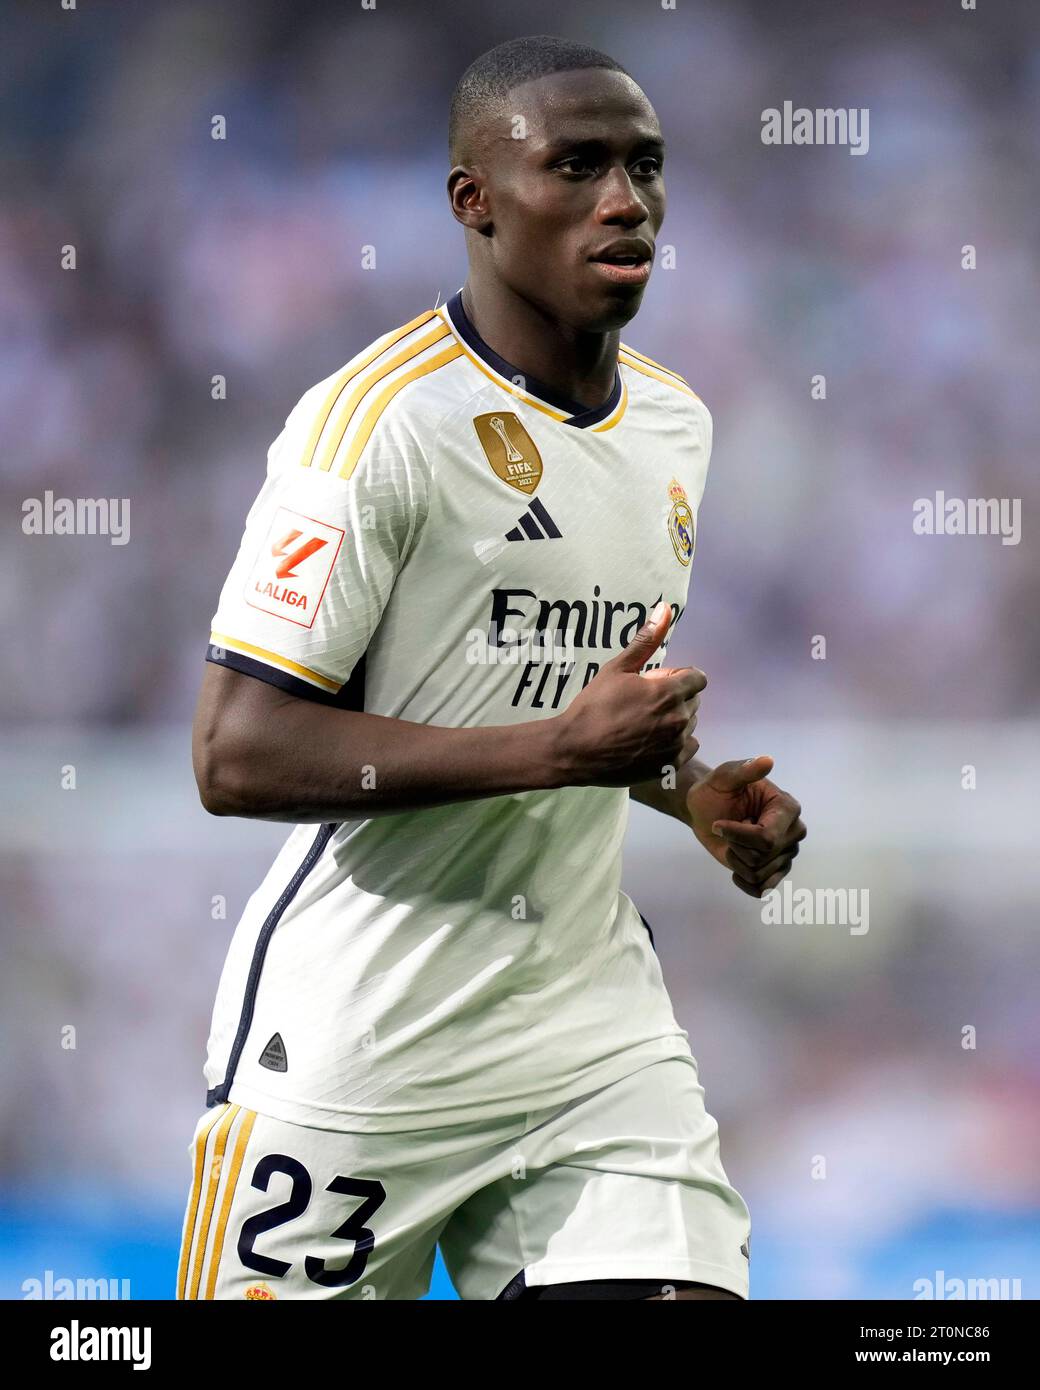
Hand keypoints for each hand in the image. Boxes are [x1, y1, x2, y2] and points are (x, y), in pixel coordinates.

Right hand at [552, 601, 705, 787]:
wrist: (575, 750)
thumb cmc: (594, 706)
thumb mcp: (617, 669)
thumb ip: (646, 640)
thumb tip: (666, 608)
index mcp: (669, 692)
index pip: (698, 678)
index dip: (679, 676)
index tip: (657, 682)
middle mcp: (679, 719)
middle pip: (694, 700)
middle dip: (676, 697)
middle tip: (645, 703)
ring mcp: (676, 745)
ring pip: (690, 724)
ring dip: (675, 720)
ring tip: (645, 723)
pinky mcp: (670, 766)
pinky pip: (688, 747)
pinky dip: (675, 743)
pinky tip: (650, 741)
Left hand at [685, 756, 806, 897]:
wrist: (705, 812)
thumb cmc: (715, 791)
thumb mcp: (723, 777)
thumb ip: (744, 770)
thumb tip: (767, 760)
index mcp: (787, 807)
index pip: (766, 838)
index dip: (737, 835)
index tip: (718, 823)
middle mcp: (794, 832)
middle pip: (761, 857)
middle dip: (735, 846)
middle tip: (729, 829)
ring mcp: (786, 853)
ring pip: (758, 874)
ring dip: (736, 861)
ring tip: (734, 842)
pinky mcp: (776, 870)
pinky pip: (761, 889)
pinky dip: (743, 880)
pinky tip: (735, 863)